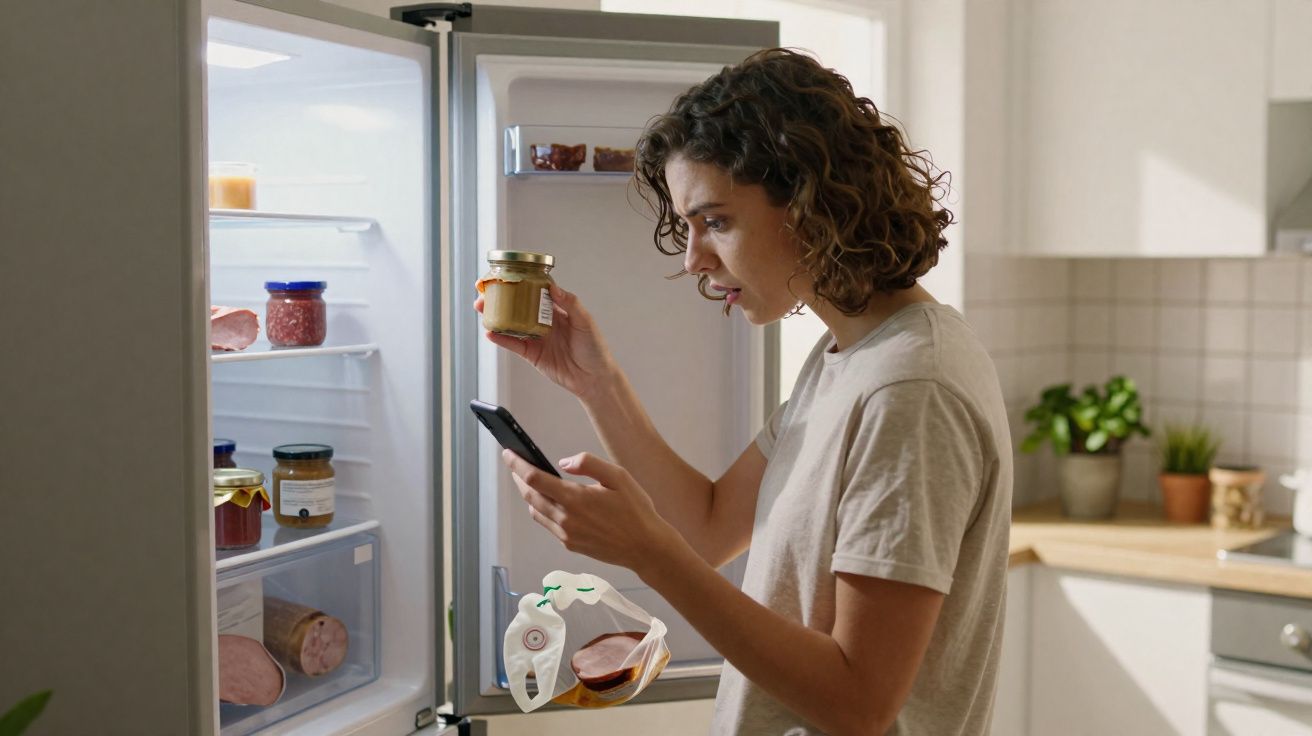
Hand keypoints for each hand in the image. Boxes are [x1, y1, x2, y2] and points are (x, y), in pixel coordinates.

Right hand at [475, 285, 618, 400]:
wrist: (594, 378)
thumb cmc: (595, 349)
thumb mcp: (585, 322)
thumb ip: (570, 303)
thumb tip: (553, 287)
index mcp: (557, 309)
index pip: (535, 291)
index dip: (520, 282)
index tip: (506, 274)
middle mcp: (544, 321)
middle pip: (518, 306)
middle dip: (501, 298)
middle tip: (486, 291)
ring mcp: (536, 337)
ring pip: (512, 324)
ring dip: (496, 316)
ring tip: (482, 308)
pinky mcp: (532, 354)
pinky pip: (514, 344)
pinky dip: (501, 338)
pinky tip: (491, 332)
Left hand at [502, 449, 683, 573]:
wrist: (646, 548)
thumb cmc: (636, 510)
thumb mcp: (618, 476)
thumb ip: (589, 464)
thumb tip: (563, 462)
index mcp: (575, 499)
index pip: (534, 479)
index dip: (517, 465)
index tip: (508, 454)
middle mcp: (565, 519)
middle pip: (530, 495)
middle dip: (519, 478)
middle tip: (517, 465)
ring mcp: (566, 534)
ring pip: (536, 511)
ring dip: (530, 495)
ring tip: (532, 482)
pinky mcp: (571, 544)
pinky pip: (549, 525)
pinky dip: (543, 510)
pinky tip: (552, 502)